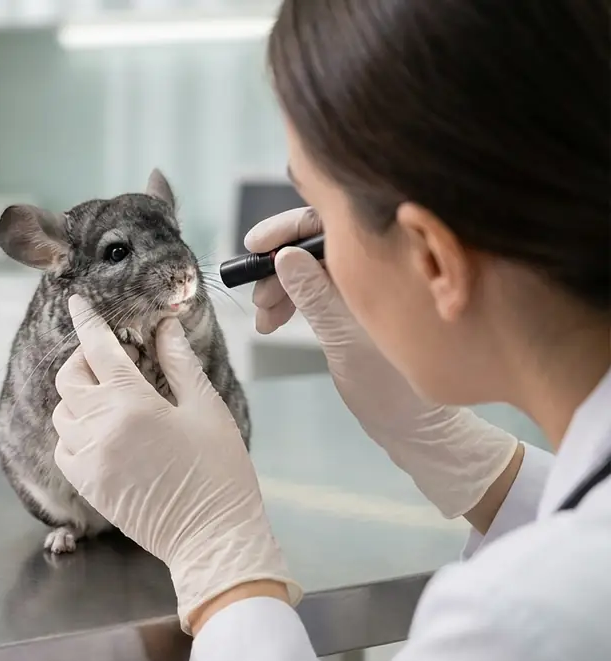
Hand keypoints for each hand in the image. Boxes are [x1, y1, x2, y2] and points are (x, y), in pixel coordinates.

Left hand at [52, 294, 301, 632]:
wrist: (212, 539)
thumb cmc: (220, 473)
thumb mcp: (207, 410)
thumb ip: (180, 364)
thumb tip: (163, 328)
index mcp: (133, 405)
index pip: (99, 350)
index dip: (87, 321)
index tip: (77, 301)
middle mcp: (101, 429)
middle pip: (69, 379)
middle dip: (82, 359)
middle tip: (106, 357)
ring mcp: (89, 460)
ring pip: (62, 413)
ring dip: (78, 398)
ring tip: (107, 396)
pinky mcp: (87, 486)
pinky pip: (63, 448)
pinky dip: (73, 433)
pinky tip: (99, 432)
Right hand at [246, 208, 519, 518]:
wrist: (415, 428)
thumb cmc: (393, 387)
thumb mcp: (346, 340)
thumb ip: (316, 296)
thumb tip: (285, 255)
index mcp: (385, 263)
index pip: (332, 221)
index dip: (288, 228)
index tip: (255, 247)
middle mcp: (376, 267)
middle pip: (315, 242)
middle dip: (277, 265)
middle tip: (256, 297)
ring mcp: (364, 286)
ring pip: (309, 267)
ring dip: (279, 287)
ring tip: (264, 321)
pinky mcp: (352, 306)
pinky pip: (313, 289)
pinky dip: (289, 301)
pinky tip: (272, 324)